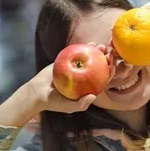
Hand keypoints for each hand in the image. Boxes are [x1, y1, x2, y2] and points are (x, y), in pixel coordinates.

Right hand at [0, 42, 114, 127]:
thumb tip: (93, 96)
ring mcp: (77, 69)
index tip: (112, 67)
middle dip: (107, 60)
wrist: (37, 93)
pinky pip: (78, 53)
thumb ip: (81, 104)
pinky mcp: (68, 61)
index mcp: (88, 89)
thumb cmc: (54, 103)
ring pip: (90, 59)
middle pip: (99, 68)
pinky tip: (90, 43)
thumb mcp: (68, 107)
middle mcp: (84, 79)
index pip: (103, 80)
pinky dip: (84, 48)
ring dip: (98, 52)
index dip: (110, 73)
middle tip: (110, 54)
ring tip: (102, 46)